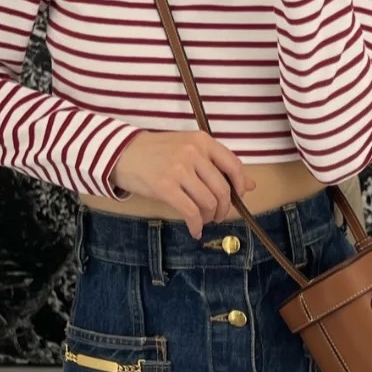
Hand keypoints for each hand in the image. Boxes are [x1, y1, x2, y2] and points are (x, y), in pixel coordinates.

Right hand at [111, 130, 257, 238]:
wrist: (121, 152)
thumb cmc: (157, 151)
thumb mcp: (189, 149)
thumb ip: (218, 164)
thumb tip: (251, 185)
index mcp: (202, 140)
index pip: (233, 165)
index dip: (240, 186)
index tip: (238, 198)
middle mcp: (193, 153)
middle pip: (222, 189)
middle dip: (224, 208)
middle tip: (217, 216)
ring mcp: (179, 169)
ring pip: (208, 202)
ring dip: (209, 217)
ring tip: (203, 220)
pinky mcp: (165, 187)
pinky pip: (190, 212)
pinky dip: (195, 225)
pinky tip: (194, 230)